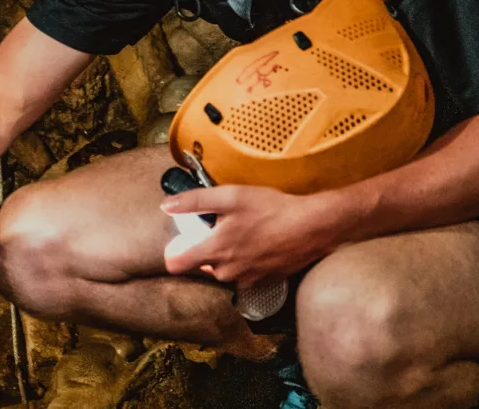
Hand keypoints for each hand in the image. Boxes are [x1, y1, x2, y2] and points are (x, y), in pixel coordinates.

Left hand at [161, 185, 335, 289]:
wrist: (312, 227)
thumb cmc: (271, 210)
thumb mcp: (230, 196)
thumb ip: (194, 202)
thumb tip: (166, 206)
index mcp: (214, 252)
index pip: (175, 264)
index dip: (175, 249)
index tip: (186, 235)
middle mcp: (226, 273)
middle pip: (201, 265)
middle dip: (207, 246)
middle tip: (224, 225)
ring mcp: (246, 281)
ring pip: (223, 269)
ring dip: (228, 254)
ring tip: (245, 231)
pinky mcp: (263, 282)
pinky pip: (243, 273)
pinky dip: (246, 260)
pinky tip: (260, 242)